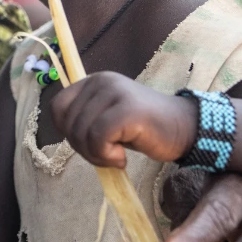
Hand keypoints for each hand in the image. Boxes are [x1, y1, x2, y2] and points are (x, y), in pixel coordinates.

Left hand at [50, 71, 197, 166]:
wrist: (185, 129)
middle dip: (82, 148)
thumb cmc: (144, 130)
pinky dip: (106, 156)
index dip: (67, 132)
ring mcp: (115, 93)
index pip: (57, 108)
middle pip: (68, 123)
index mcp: (93, 82)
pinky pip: (98, 138)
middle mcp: (101, 81)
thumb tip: (65, 133)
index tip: (90, 144)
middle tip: (107, 155)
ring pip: (81, 132)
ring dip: (95, 155)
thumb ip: (85, 120)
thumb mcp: (107, 119)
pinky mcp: (128, 109)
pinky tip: (122, 159)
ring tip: (116, 157)